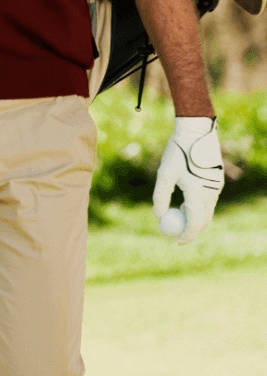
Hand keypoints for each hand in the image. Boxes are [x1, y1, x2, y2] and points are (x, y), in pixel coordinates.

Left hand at [152, 116, 224, 244]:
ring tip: (176, 213)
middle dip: (190, 229)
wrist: (195, 133)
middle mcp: (211, 194)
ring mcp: (216, 189)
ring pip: (207, 212)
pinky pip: (208, 202)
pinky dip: (198, 207)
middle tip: (176, 233)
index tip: (176, 242)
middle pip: (203, 221)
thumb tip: (157, 215)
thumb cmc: (178, 152)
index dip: (186, 235)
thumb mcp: (164, 173)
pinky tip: (185, 200)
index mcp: (199, 194)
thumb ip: (160, 195)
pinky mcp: (217, 183)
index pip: (194, 224)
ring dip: (194, 217)